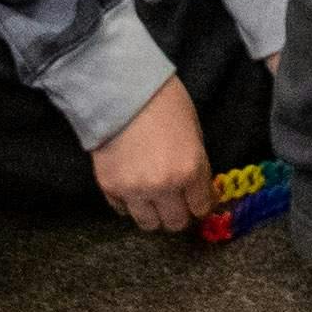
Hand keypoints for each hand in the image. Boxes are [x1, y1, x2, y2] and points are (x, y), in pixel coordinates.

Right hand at [89, 77, 213, 233]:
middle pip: (175, 222)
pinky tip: (131, 186)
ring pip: (149, 224)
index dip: (200, 204)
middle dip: (178, 213)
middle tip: (174, 202)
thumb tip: (199, 188)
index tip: (196, 200)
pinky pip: (123, 211)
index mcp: (190, 169)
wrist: (121, 88)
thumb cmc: (164, 101)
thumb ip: (196, 164)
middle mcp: (164, 186)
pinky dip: (129, 203)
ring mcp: (135, 190)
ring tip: (151, 198)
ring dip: (153, 214)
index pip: (201, 207)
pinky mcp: (110, 188)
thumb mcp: (193, 130)